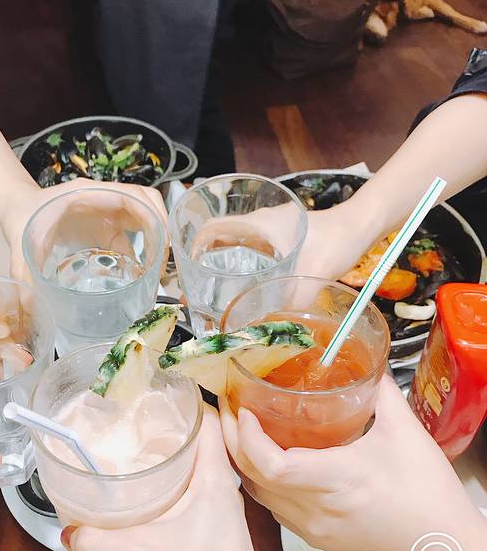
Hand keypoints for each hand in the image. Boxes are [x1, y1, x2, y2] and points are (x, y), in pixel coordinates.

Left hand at [0, 178, 167, 282]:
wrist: (16, 207)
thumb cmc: (21, 219)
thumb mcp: (20, 244)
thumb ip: (22, 273)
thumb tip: (27, 311)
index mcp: (86, 194)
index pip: (130, 195)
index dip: (151, 215)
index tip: (161, 241)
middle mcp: (103, 198)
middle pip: (147, 203)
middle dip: (161, 229)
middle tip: (163, 263)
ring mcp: (107, 210)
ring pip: (145, 217)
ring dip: (157, 239)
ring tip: (159, 270)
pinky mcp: (107, 224)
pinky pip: (133, 233)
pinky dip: (144, 250)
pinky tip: (143, 273)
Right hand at [62, 406, 283, 550]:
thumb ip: (102, 540)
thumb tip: (70, 531)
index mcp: (214, 478)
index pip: (210, 421)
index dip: (190, 401)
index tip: (163, 392)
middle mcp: (221, 487)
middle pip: (202, 440)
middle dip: (173, 426)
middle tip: (142, 419)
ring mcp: (220, 507)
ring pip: (199, 465)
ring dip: (175, 455)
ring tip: (143, 448)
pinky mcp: (214, 527)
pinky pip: (197, 489)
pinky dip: (176, 481)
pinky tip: (154, 494)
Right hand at [190, 201, 381, 281]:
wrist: (362, 223)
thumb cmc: (338, 237)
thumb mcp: (314, 270)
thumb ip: (297, 300)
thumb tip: (276, 326)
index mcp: (258, 224)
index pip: (213, 228)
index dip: (195, 245)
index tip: (189, 268)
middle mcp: (260, 224)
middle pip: (220, 238)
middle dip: (206, 261)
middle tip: (201, 288)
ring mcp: (271, 230)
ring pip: (237, 245)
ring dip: (225, 263)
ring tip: (218, 290)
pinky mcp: (283, 238)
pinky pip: (253, 250)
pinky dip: (244, 265)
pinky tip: (248, 286)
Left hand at [220, 376, 484, 550]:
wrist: (442, 550)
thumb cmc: (428, 496)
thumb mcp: (405, 433)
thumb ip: (380, 392)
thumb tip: (364, 363)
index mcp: (337, 480)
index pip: (271, 465)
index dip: (247, 436)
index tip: (242, 407)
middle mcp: (315, 508)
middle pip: (252, 476)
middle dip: (231, 438)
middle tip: (229, 406)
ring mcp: (311, 528)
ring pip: (257, 493)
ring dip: (242, 460)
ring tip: (241, 427)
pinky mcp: (314, 537)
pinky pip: (272, 506)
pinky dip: (259, 480)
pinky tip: (265, 459)